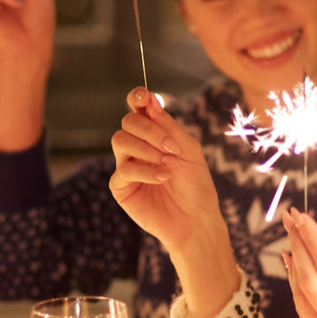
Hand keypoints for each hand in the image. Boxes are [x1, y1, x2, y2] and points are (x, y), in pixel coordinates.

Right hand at [109, 88, 238, 317]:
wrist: (196, 220)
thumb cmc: (196, 185)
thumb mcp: (188, 150)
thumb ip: (168, 125)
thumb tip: (148, 100)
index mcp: (154, 135)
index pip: (138, 109)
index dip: (136, 98)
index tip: (142, 97)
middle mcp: (137, 147)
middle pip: (127, 122)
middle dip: (150, 131)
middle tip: (172, 148)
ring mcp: (127, 166)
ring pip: (119, 141)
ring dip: (147, 150)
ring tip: (168, 165)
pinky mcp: (121, 187)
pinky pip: (123, 169)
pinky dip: (144, 170)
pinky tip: (163, 177)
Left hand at [280, 209, 316, 317]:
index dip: (313, 240)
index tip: (302, 218)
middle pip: (310, 283)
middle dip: (298, 247)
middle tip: (291, 221)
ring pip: (300, 297)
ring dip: (294, 264)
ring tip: (293, 238)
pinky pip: (302, 312)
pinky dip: (297, 286)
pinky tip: (296, 266)